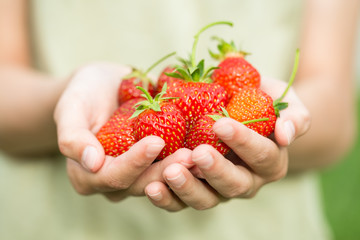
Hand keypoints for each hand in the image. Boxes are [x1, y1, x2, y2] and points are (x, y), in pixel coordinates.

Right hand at [54, 62, 193, 199]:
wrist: (104, 85)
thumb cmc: (84, 94)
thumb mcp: (70, 108)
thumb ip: (73, 137)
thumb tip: (91, 163)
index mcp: (88, 175)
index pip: (113, 176)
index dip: (135, 163)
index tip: (156, 142)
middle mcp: (114, 181)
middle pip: (142, 183)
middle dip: (166, 170)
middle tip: (191, 155)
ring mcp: (137, 173)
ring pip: (161, 179)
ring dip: (183, 170)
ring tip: (203, 155)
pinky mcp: (155, 162)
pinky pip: (172, 166)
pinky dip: (188, 160)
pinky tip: (207, 149)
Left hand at [144, 77, 310, 210]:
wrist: (238, 111)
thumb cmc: (260, 102)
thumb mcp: (282, 100)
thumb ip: (293, 115)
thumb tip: (287, 135)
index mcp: (270, 161)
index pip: (262, 155)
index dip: (244, 142)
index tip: (222, 124)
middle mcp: (247, 181)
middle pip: (235, 184)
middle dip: (216, 170)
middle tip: (198, 152)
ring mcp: (219, 189)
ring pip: (207, 199)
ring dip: (188, 188)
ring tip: (170, 172)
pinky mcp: (195, 190)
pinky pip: (181, 202)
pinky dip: (167, 197)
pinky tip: (151, 186)